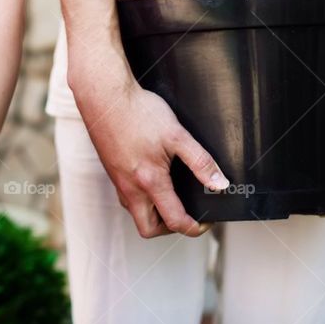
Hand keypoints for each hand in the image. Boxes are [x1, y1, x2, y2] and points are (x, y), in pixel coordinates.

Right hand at [76, 79, 228, 237]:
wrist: (105, 95)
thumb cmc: (137, 112)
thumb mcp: (177, 135)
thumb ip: (200, 161)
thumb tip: (220, 183)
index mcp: (149, 181)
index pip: (175, 221)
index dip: (195, 227)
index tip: (206, 220)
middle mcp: (130, 187)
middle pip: (148, 228)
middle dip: (169, 228)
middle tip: (185, 214)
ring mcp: (118, 180)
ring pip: (135, 212)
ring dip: (153, 214)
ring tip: (170, 198)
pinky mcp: (111, 169)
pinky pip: (126, 195)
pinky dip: (141, 197)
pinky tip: (150, 178)